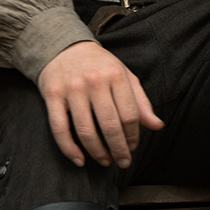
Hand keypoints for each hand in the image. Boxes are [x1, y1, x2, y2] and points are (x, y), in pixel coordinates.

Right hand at [36, 41, 163, 167]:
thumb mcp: (125, 76)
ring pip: (85, 130)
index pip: (130, 114)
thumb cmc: (100, 66)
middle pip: (110, 125)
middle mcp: (94, 82)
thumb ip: (140, 101)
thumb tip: (157, 126)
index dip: (133, 136)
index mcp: (116, 75)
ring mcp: (72, 89)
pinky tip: (79, 160)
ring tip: (105, 161)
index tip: (133, 147)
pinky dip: (69, 149)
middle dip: (118, 149)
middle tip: (123, 162)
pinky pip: (59, 128)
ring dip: (97, 152)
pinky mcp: (52, 96)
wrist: (64, 47)